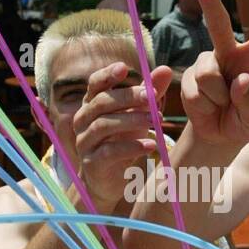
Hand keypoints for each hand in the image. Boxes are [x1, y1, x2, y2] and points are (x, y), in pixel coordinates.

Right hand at [72, 62, 170, 210]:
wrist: (110, 179)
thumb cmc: (123, 140)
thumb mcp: (137, 114)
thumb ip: (149, 93)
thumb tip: (165, 69)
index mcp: (92, 104)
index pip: (94, 84)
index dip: (107, 75)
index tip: (124, 69)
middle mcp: (83, 120)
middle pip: (101, 103)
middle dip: (127, 97)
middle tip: (151, 97)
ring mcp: (85, 142)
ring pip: (103, 126)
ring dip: (132, 120)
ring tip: (156, 121)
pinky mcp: (92, 162)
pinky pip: (109, 152)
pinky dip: (132, 147)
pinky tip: (150, 145)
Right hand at [181, 0, 248, 147]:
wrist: (220, 136)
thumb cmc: (245, 120)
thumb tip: (238, 82)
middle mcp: (230, 53)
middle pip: (220, 26)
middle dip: (210, 3)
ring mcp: (207, 64)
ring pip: (208, 74)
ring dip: (217, 98)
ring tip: (222, 105)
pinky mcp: (189, 78)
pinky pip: (196, 92)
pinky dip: (205, 107)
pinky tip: (209, 108)